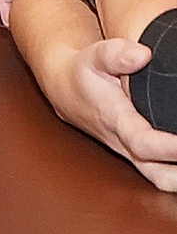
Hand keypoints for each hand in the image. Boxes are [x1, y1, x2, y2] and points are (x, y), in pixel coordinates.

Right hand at [38, 35, 176, 191]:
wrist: (66, 88)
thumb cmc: (83, 73)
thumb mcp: (93, 56)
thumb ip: (115, 54)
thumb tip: (142, 55)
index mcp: (116, 121)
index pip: (143, 143)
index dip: (170, 148)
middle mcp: (124, 143)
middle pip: (158, 175)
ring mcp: (132, 153)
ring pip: (162, 179)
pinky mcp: (138, 154)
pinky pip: (162, 174)